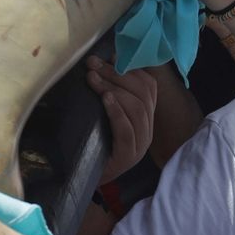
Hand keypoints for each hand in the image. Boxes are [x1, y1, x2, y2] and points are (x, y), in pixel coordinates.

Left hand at [86, 56, 156, 182]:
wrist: (84, 178)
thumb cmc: (94, 141)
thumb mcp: (104, 112)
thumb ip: (111, 91)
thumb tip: (110, 58)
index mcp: (146, 117)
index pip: (149, 86)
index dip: (130, 68)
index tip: (108, 56)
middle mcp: (148, 129)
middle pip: (142, 94)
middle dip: (117, 75)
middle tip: (93, 65)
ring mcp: (141, 144)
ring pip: (136, 108)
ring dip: (113, 89)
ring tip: (93, 79)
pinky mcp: (128, 156)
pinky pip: (128, 130)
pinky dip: (117, 111)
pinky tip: (105, 99)